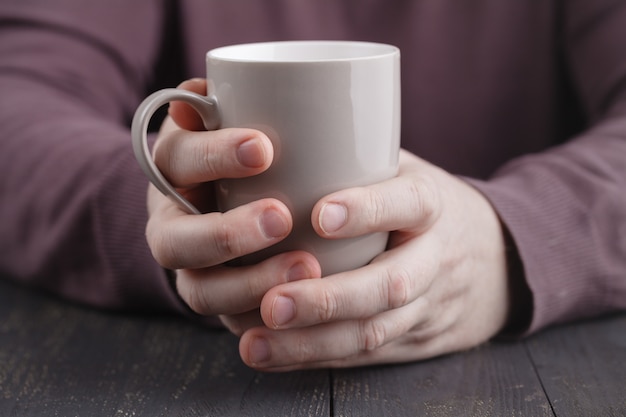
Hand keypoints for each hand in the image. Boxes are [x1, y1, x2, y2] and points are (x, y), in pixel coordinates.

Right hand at [146, 79, 321, 330]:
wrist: (238, 200)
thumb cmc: (247, 154)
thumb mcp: (236, 121)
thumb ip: (227, 105)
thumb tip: (202, 92)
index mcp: (174, 170)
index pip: (179, 158)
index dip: (214, 155)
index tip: (265, 148)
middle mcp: (170, 223)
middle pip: (176, 240)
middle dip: (227, 232)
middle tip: (281, 217)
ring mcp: (191, 269)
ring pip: (201, 291)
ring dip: (250, 285)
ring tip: (307, 268)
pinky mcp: (218, 302)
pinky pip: (230, 321)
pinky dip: (261, 320)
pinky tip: (299, 314)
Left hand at [237, 150, 511, 370]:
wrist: (497, 261)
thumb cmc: (424, 206)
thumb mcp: (407, 169)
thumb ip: (357, 154)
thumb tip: (270, 113)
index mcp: (433, 205)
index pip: (411, 203)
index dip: (369, 209)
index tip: (320, 214)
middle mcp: (435, 258)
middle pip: (391, 285)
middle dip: (328, 299)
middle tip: (271, 303)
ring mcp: (428, 305)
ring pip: (375, 332)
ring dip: (312, 342)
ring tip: (255, 343)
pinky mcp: (415, 339)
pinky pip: (366, 356)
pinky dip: (316, 357)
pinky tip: (271, 355)